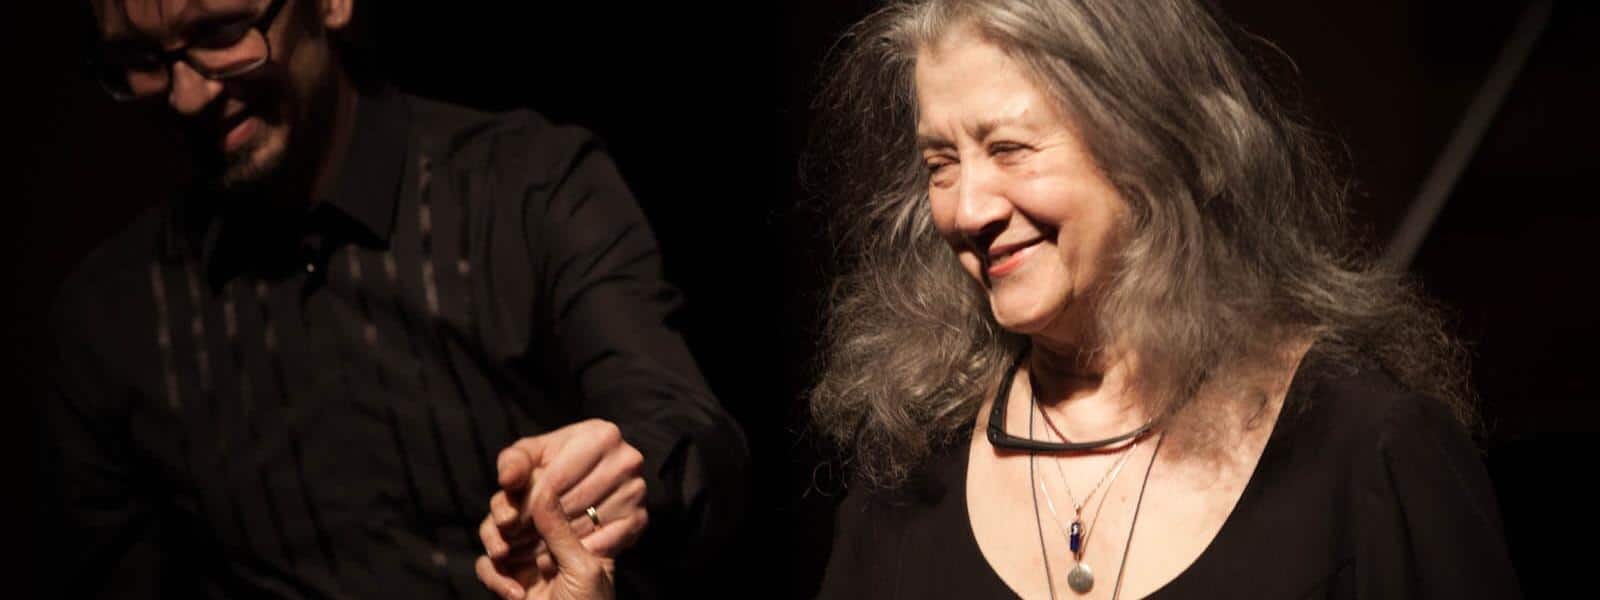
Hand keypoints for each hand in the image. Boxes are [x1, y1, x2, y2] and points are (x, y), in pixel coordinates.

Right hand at [475, 484, 615, 599]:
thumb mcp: (582, 568)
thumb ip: (561, 530)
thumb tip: (543, 488)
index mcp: (577, 533)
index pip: (551, 500)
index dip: (534, 488)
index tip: (518, 481)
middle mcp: (549, 543)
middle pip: (517, 513)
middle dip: (507, 514)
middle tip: (506, 520)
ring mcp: (526, 562)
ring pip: (497, 536)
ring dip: (495, 544)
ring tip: (504, 554)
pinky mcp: (508, 582)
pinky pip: (489, 567)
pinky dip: (495, 578)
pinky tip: (515, 595)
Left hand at [477, 420, 647, 594]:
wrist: (590, 476)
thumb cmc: (555, 463)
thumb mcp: (530, 456)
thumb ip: (512, 464)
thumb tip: (509, 480)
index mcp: (602, 435)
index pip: (556, 480)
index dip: (529, 504)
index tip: (511, 522)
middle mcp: (627, 460)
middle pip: (572, 503)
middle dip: (540, 525)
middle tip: (517, 540)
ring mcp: (637, 490)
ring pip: (585, 525)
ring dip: (555, 543)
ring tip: (533, 545)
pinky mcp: (641, 518)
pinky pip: (603, 543)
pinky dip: (578, 550)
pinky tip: (560, 551)